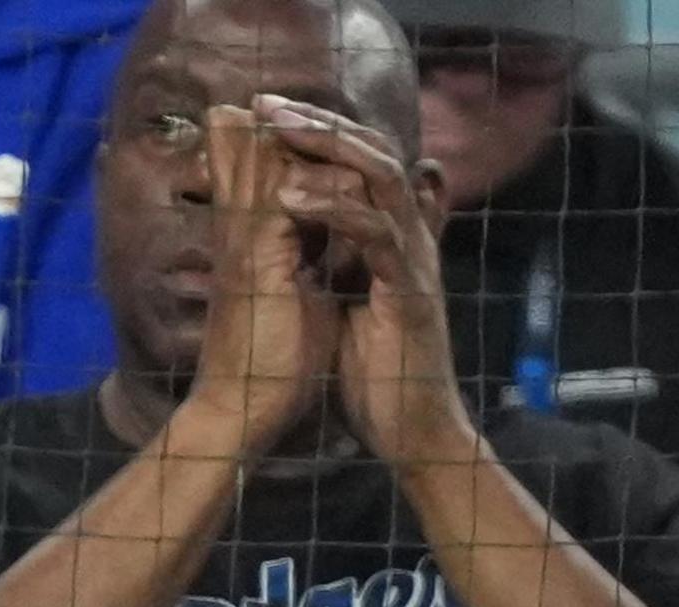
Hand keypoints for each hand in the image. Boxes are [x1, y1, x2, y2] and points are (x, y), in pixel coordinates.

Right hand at [183, 103, 337, 452]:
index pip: (259, 188)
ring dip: (275, 143)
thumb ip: (306, 266)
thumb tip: (319, 252)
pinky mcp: (258, 263)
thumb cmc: (272, 369)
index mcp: (254, 253)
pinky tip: (316, 164)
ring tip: (278, 116)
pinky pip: (280, 201)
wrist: (242, 413)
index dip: (273, 157)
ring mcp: (246, 251)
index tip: (291, 135)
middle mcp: (241, 245)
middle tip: (256, 104)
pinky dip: (298, 177)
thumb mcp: (298, 301)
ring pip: (259, 176)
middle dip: (262, 136)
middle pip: (246, 171)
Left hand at [255, 93, 475, 467]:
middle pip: (375, 156)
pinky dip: (337, 209)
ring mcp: (413, 262)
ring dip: (329, 151)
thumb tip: (306, 241)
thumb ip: (334, 265)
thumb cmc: (376, 373)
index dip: (321, 136)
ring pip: (382, 180)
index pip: (361, 166)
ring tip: (279, 131)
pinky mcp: (410, 292)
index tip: (265, 117)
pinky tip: (295, 195)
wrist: (408, 430)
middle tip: (270, 104)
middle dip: (322, 126)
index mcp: (389, 241)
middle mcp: (407, 240)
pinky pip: (378, 234)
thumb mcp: (345, 305)